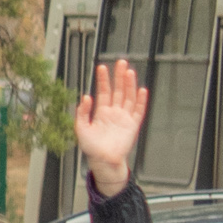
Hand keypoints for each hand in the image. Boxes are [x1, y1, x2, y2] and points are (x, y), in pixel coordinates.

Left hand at [78, 57, 148, 197]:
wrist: (103, 160)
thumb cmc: (91, 147)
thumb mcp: (81, 128)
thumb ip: (82, 113)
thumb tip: (86, 97)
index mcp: (101, 112)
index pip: (103, 91)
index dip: (103, 80)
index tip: (102, 67)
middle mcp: (114, 112)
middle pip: (118, 90)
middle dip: (119, 77)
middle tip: (121, 62)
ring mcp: (124, 118)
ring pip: (128, 97)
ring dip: (129, 85)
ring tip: (129, 72)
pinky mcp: (133, 125)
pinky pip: (138, 111)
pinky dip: (140, 100)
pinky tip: (141, 90)